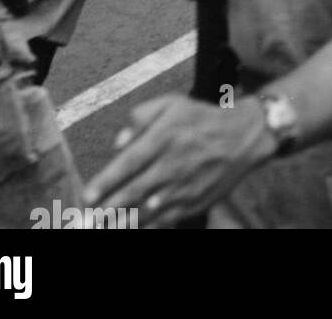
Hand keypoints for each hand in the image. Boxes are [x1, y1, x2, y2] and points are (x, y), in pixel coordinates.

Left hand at [84, 94, 273, 226]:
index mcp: (166, 137)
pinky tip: (132, 228)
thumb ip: (141, 116)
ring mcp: (185, 187)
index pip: (130, 162)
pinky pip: (166, 219)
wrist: (244, 138)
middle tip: (88, 220)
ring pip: (148, 210)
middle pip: (135, 192)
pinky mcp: (194, 203)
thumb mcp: (173, 104)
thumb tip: (117, 142)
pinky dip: (148, 226)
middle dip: (109, 209)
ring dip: (123, 222)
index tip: (87, 196)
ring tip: (105, 226)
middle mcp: (174, 164)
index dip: (107, 181)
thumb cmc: (202, 119)